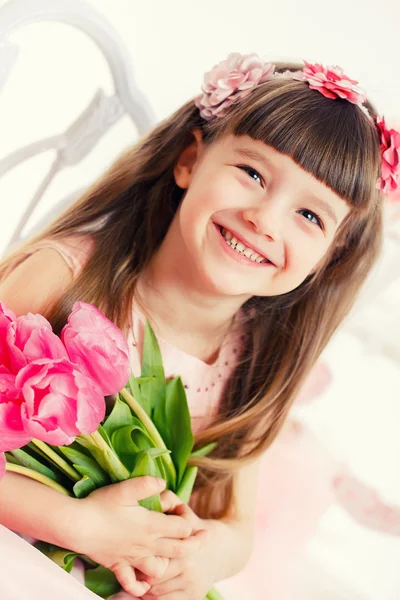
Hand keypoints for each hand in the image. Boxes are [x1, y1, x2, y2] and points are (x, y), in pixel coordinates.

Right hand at [74, 477, 203, 596]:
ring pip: (159, 569)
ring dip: (170, 565)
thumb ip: (147, 484)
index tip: (190, 514)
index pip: (183, 528)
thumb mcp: (126, 488)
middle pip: (179, 550)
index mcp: (151, 525)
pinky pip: (132, 583)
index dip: (191, 521)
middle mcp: (146, 545)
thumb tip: (163, 483)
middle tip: (203, 538)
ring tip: (174, 558)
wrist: (77, 525)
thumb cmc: (101, 504)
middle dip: (194, 545)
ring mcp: (132, 557)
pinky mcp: (117, 565)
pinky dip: (140, 586)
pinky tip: (145, 584)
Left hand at [141, 491, 213, 599]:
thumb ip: (170, 501)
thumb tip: (156, 495)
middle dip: (140, 575)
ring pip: (156, 594)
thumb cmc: (195, 528)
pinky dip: (154, 598)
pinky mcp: (193, 598)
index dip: (140, 560)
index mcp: (185, 548)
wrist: (221, 550)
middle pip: (153, 579)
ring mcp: (191, 586)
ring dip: (145, 589)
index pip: (154, 560)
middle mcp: (189, 569)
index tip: (133, 555)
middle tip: (132, 569)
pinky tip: (149, 589)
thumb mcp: (185, 512)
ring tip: (138, 579)